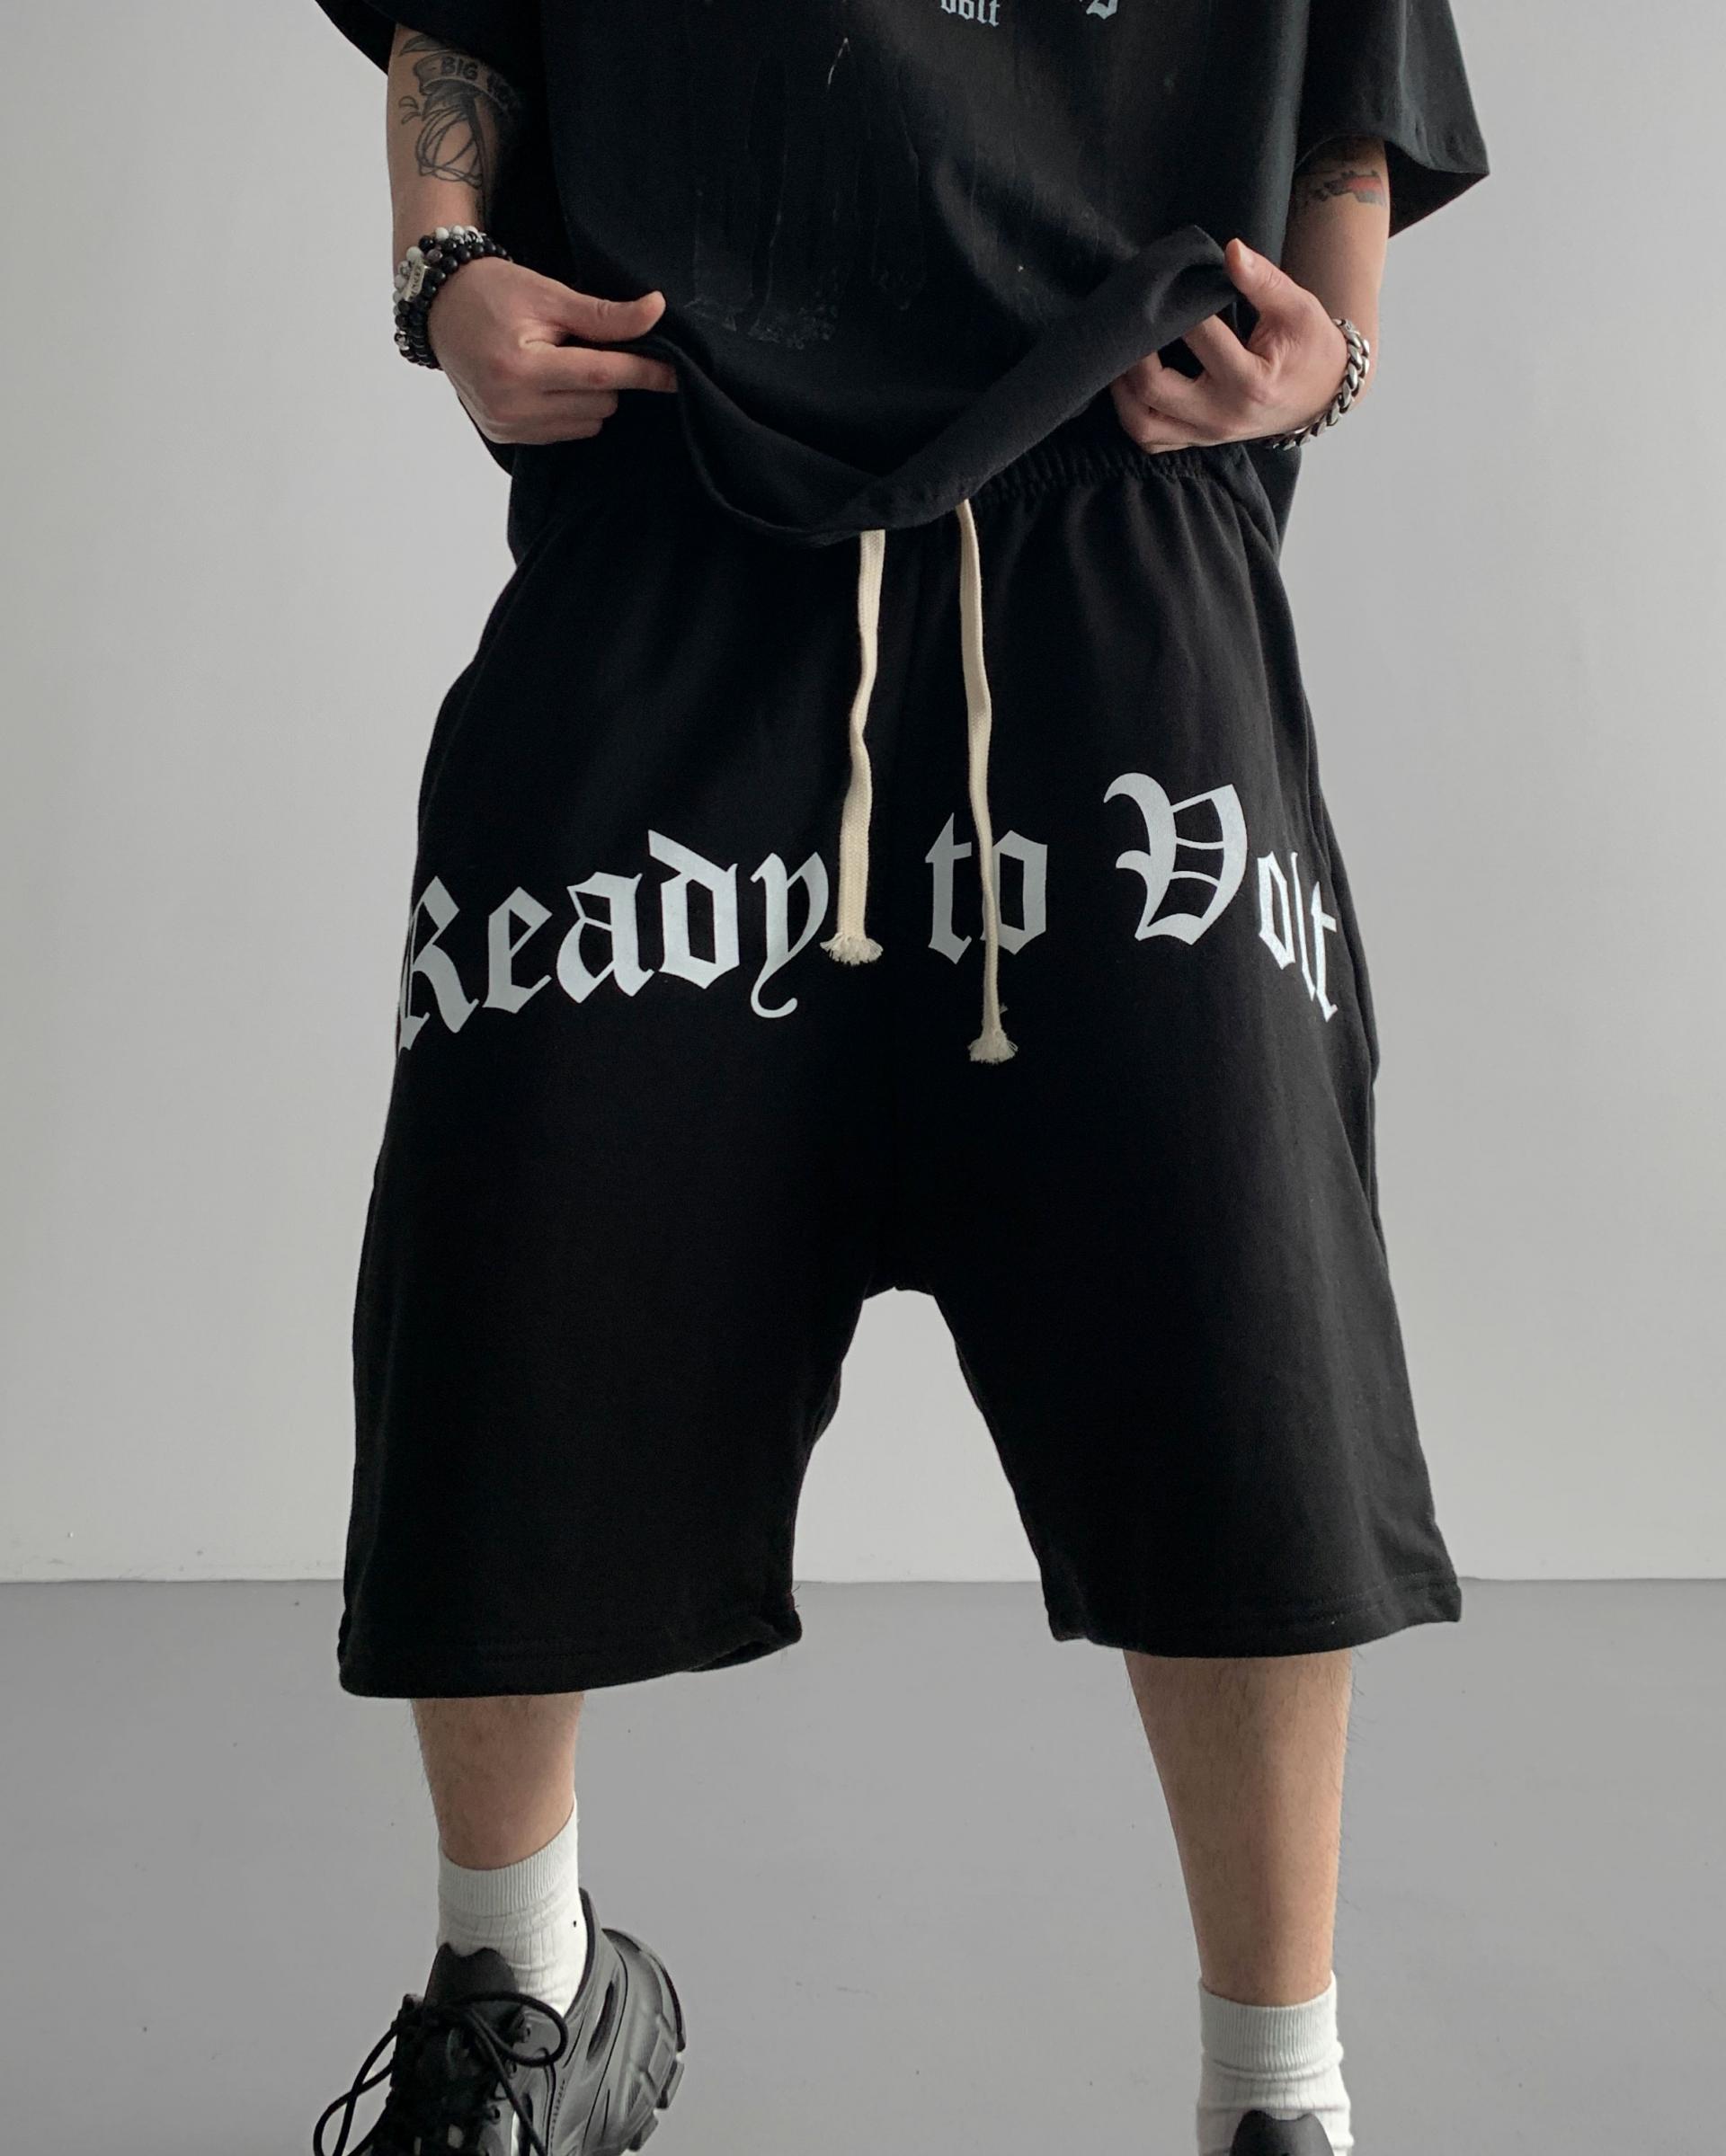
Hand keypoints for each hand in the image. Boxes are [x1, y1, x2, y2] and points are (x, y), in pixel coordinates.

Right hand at [424, 260, 679, 443]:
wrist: (440, 308)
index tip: (676, 373)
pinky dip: (568, 409)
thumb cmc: (493, 292)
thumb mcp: (549, 295)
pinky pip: (563, 433)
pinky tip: (547, 382)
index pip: (599, 376)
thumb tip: (656, 311)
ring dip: (587, 396)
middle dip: (604, 376)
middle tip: (577, 344)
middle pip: (598, 403)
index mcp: (520, 367)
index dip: (642, 372)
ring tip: (558, 362)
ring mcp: (506, 425)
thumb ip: (604, 314)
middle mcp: (511, 405)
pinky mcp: (505, 436)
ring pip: (586, 423)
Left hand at [1110, 237, 1361, 453]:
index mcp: (1250, 383)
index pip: (1200, 338)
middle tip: (1132, 319)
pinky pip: (1150, 439)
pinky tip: (1128, 384)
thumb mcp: (1297, 307)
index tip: (1170, 283)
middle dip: (1135, 350)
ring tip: (1121, 352)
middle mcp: (1222, 416)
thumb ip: (1263, 280)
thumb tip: (1232, 249)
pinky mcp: (1197, 441)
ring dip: (1121, 390)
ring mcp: (1206, 435)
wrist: (1321, 394)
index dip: (1180, 305)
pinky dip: (1131, 414)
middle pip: (1155, 389)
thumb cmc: (1309, 347)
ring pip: (1142, 425)